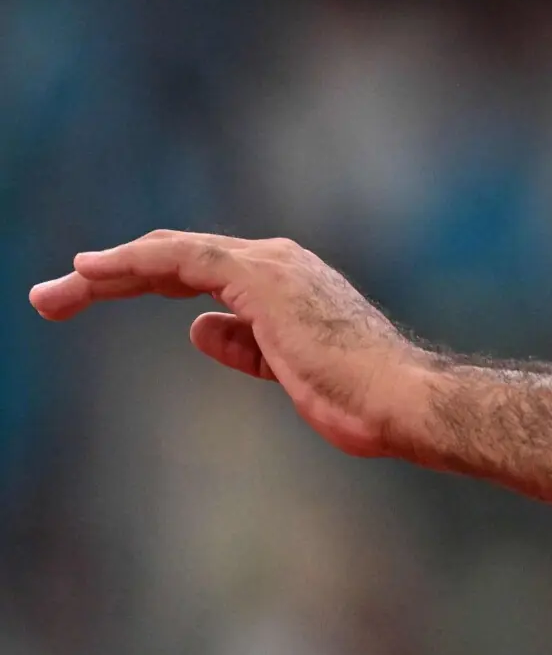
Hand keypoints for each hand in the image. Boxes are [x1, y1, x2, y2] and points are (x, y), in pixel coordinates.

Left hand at [28, 230, 431, 457]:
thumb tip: (201, 328)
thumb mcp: (288, 371)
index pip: (199, 271)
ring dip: (105, 273)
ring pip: (169, 254)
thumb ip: (246, 346)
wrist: (398, 399)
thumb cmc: (358, 396)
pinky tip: (92, 270)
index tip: (91, 295)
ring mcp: (270, 266)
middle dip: (110, 276)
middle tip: (51, 298)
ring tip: (54, 294)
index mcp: (287, 284)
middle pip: (175, 258)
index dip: (142, 280)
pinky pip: (183, 257)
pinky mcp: (261, 277)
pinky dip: (135, 261)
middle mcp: (277, 263)